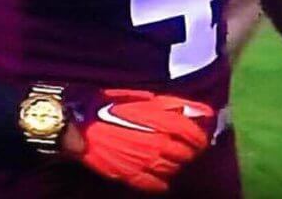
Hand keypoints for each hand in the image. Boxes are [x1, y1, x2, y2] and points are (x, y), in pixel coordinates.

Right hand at [68, 88, 213, 192]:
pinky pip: (155, 184)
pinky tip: (163, 177)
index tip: (202, 132)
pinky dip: (163, 181)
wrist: (78, 126)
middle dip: (191, 149)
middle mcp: (155, 142)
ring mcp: (143, 161)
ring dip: (178, 164)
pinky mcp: (131, 175)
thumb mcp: (136, 96)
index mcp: (156, 120)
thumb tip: (186, 107)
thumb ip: (164, 103)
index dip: (200, 133)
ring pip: (172, 168)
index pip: (190, 131)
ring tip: (178, 160)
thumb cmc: (105, 104)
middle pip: (185, 152)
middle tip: (192, 147)